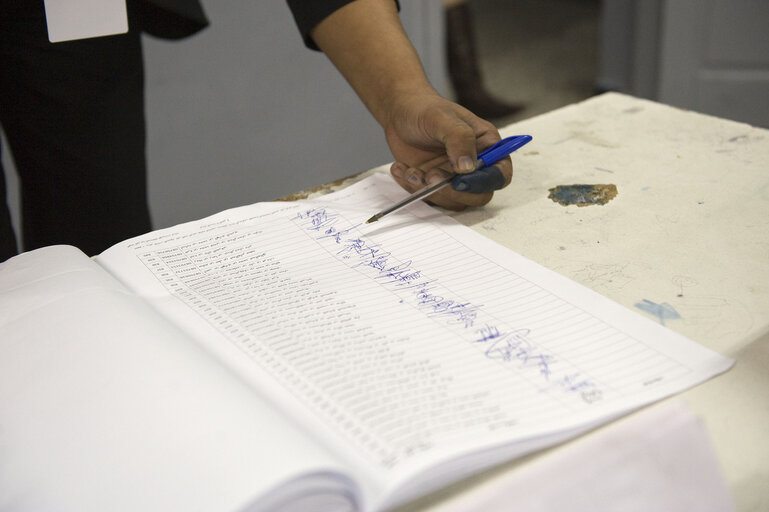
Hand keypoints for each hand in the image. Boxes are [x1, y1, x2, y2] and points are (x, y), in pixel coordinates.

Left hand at [383, 91, 512, 209]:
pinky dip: (413, 189)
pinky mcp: (435, 184)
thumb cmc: (425, 108)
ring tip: (411, 171)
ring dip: (428, 191)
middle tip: (430, 176)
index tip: (459, 181)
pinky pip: (429, 198)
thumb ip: (460, 139)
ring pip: (452, 200)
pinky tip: (401, 169)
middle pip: (478, 195)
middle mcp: (475, 164)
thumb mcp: (443, 118)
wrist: (400, 112)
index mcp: (487, 145)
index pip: (500, 174)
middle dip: (452, 191)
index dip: (484, 183)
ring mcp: (454, 177)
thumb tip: (468, 168)